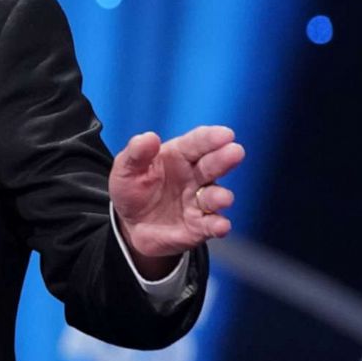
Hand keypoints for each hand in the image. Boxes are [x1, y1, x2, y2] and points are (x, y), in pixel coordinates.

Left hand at [110, 125, 243, 271]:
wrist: (131, 225)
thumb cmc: (133, 189)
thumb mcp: (126, 169)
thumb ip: (136, 153)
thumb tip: (148, 137)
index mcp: (179, 155)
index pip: (197, 143)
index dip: (211, 138)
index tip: (225, 134)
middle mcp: (195, 176)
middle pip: (212, 165)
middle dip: (224, 159)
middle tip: (235, 152)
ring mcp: (199, 202)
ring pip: (215, 196)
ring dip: (220, 196)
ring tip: (222, 197)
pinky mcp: (200, 226)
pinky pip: (212, 225)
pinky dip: (218, 225)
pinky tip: (220, 225)